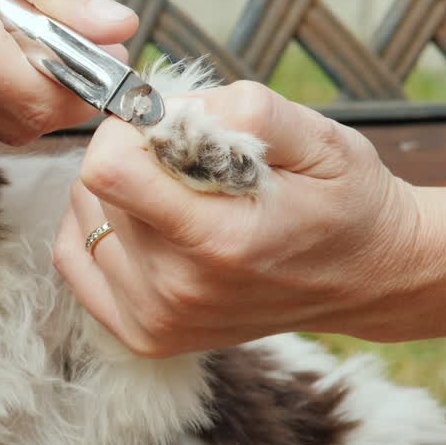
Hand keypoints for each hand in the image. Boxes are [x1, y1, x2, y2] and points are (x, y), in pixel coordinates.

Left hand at [53, 82, 425, 355]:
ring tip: (178, 195)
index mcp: (220, 241)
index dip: (127, 129)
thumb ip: (238, 111)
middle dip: (131, 156)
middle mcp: (177, 290)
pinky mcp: (142, 335)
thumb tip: (161, 109)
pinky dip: (98, 228)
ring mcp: (156, 319)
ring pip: (83, 218)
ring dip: (116, 193)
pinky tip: (145, 222)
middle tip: (187, 160)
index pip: (109, 170)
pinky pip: (75, 260)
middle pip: (96, 189)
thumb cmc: (344, 202)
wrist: (370, 278)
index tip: (164, 122)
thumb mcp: (318, 137)